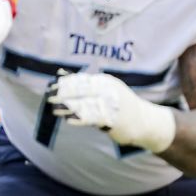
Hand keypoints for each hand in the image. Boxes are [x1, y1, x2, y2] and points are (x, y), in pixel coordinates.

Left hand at [47, 72, 176, 152]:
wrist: (146, 121)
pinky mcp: (114, 120)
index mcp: (107, 82)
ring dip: (68, 108)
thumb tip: (61, 74)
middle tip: (49, 97)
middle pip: (82, 90)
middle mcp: (110, 91)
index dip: (66, 83)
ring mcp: (113, 105)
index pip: (83, 80)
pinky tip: (68, 120)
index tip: (51, 86)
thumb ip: (86, 84)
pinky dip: (80, 119)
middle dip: (64, 93)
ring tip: (54, 109)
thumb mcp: (106, 89)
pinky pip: (94, 119)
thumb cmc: (121, 105)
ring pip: (86, 105)